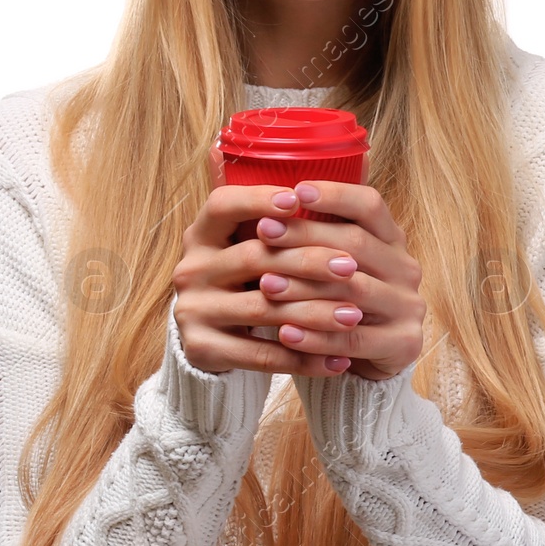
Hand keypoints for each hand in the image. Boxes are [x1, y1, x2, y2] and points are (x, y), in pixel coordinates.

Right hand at [171, 150, 362, 377]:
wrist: (215, 342)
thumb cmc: (248, 281)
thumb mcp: (251, 246)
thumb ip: (280, 222)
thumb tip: (336, 186)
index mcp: (201, 235)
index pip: (222, 205)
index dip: (258, 199)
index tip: (298, 199)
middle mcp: (191, 269)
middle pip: (252, 258)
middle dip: (306, 261)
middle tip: (351, 266)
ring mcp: (192, 311)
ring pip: (261, 309)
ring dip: (313, 313)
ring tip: (353, 315)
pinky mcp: (202, 349)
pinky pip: (261, 356)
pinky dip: (304, 358)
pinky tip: (338, 359)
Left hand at [245, 174, 424, 383]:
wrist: (366, 359)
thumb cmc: (337, 301)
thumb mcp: (331, 264)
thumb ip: (313, 236)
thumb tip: (265, 203)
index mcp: (392, 239)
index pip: (370, 205)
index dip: (335, 194)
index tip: (295, 190)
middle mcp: (405, 268)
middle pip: (356, 243)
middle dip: (305, 235)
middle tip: (263, 230)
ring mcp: (408, 306)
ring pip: (353, 291)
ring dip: (305, 287)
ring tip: (265, 284)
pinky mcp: (404, 344)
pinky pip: (353, 339)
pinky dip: (316, 336)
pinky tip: (284, 333)